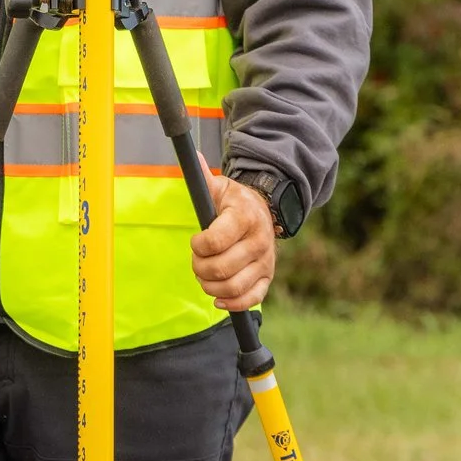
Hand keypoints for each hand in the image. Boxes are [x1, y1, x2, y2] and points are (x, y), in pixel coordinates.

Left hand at [190, 168, 275, 311]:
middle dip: (200, 267)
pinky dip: (231, 303)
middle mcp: (259, 241)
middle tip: (197, 259)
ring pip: (232, 287)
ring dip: (210, 286)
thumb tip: (193, 157)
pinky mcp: (267, 277)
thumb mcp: (221, 188)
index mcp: (245, 217)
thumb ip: (205, 178)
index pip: (215, 241)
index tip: (196, 241)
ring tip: (205, 275)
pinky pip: (250, 299)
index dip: (198, 245)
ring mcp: (265, 261)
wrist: (265, 212)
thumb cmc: (235, 203)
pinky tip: (218, 297)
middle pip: (221, 268)